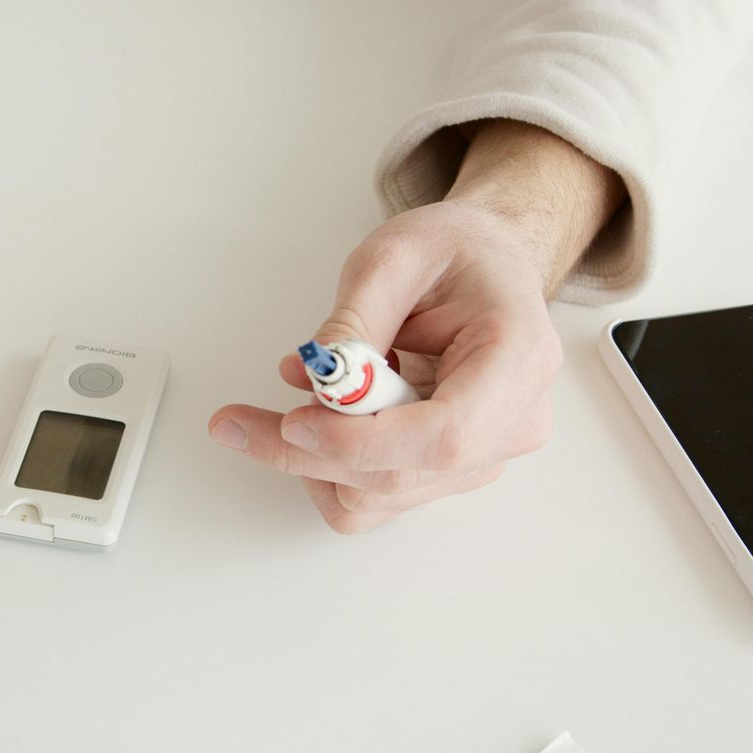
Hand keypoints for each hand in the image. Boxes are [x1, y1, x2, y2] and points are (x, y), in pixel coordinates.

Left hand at [208, 120, 621, 532]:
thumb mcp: (393, 257)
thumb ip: (353, 321)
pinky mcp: (452, 471)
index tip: (293, 421)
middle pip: (401, 476)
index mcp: (517, 359)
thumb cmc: (455, 254)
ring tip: (293, 394)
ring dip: (313, 460)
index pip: (445, 435)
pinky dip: (332, 467)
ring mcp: (485, 455)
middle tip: (235, 421)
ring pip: (379, 497)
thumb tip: (312, 380)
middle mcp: (513, 422)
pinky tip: (322, 418)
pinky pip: (378, 498)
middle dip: (308, 452)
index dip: (361, 441)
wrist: (487, 264)